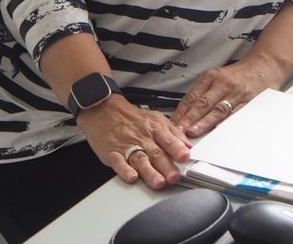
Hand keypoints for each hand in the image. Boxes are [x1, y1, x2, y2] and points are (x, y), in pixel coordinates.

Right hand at [76, 95, 192, 188]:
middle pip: (156, 153)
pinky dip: (125, 170)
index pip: (168, 140)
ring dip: (150, 172)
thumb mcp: (156, 119)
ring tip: (159, 183)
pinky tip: (132, 177)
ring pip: (140, 160)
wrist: (105, 110)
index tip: (186, 157)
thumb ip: (173, 133)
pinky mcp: (112, 153)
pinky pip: (118, 162)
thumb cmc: (133, 118)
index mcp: (155, 129)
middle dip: (167, 167)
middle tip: (175, 177)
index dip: (177, 149)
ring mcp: (127, 146)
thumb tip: (188, 146)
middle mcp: (142, 138)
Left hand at [169, 60, 279, 136]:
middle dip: (190, 118)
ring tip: (194, 132)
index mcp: (212, 77)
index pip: (192, 96)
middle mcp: (223, 84)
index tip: (172, 124)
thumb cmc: (239, 74)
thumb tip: (184, 114)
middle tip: (179, 130)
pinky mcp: (249, 101)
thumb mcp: (217, 76)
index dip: (181, 112)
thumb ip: (202, 93)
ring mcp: (236, 93)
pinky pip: (237, 112)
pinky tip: (220, 128)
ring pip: (218, 109)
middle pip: (203, 103)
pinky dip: (227, 121)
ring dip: (204, 122)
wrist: (265, 65)